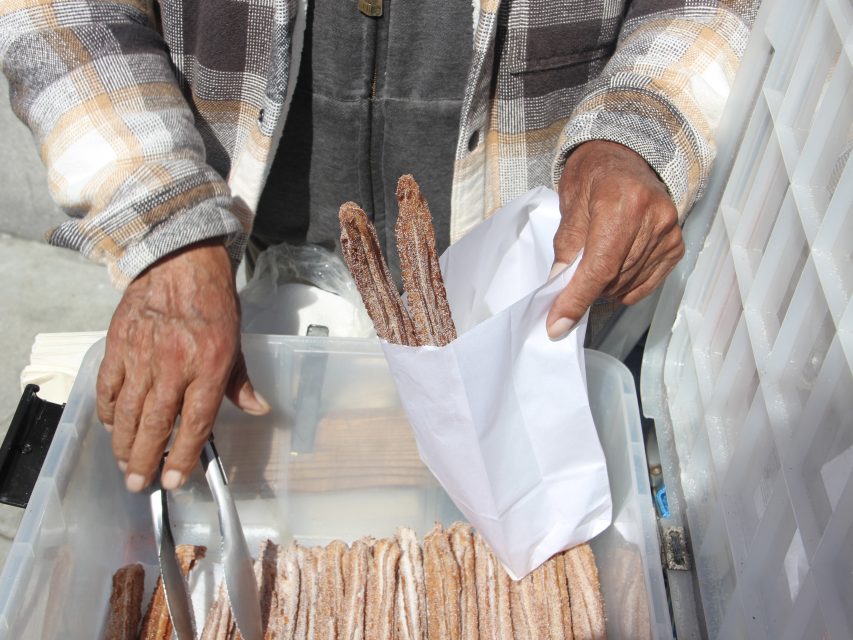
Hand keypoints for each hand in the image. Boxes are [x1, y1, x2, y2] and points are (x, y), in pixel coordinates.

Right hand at [96, 239, 269, 491]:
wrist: (180, 261)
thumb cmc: (213, 302)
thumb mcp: (235, 341)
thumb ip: (241, 381)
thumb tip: (258, 410)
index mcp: (209, 366)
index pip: (195, 422)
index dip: (183, 456)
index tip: (173, 480)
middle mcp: (173, 366)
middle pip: (155, 425)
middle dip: (145, 460)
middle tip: (139, 484)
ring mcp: (141, 356)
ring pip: (126, 413)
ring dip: (123, 444)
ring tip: (125, 464)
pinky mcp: (118, 345)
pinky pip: (107, 387)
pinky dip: (107, 411)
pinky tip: (111, 426)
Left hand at [546, 140, 684, 338]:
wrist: (624, 157)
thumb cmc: (592, 176)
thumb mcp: (570, 205)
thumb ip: (566, 249)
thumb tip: (558, 288)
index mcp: (623, 202)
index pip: (600, 266)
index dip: (577, 299)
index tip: (557, 325)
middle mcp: (654, 218)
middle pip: (615, 279)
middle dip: (585, 294)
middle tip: (565, 292)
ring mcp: (669, 233)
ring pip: (629, 285)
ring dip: (604, 290)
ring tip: (590, 273)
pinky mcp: (676, 246)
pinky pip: (647, 284)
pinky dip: (624, 288)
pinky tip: (612, 274)